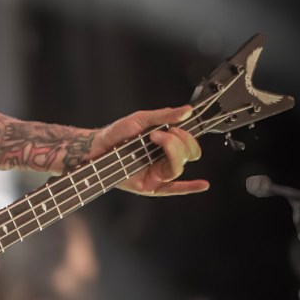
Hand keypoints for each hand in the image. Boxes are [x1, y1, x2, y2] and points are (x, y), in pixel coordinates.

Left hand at [92, 105, 208, 195]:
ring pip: (178, 168)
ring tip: (152, 141)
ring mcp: (159, 173)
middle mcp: (165, 159)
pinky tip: (202, 184)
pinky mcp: (151, 185)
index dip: (186, 136)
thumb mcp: (141, 119)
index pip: (189, 143)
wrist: (97, 147)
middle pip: (188, 155)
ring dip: (171, 152)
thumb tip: (187, 111)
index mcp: (167, 144)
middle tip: (158, 135)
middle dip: (177, 143)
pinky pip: (174, 189)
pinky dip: (190, 187)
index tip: (172, 128)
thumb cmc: (117, 133)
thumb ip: (164, 115)